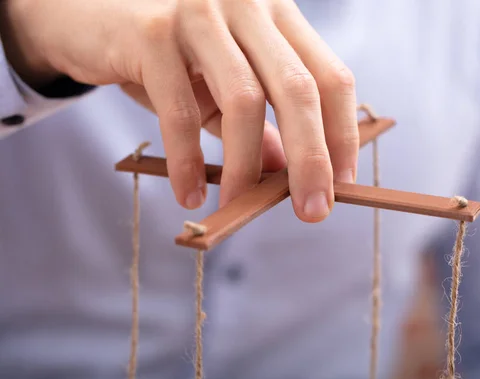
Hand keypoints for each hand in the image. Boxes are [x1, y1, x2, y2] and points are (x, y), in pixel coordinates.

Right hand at [1, 0, 359, 221]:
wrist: (89, 14)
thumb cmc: (169, 54)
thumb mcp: (223, 86)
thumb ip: (259, 124)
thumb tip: (289, 172)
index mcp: (276, 16)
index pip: (330, 76)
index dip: (343, 132)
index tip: (342, 182)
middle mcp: (247, 6)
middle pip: (298, 89)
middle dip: (311, 158)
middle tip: (314, 211)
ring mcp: (201, 13)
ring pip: (243, 101)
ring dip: (246, 167)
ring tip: (239, 206)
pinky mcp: (152, 33)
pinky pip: (181, 111)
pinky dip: (188, 160)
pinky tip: (190, 192)